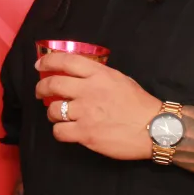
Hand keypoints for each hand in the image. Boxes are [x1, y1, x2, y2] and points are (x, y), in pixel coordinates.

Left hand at [35, 51, 161, 160]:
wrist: (154, 128)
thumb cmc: (139, 104)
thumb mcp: (119, 79)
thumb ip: (98, 76)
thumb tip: (79, 75)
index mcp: (99, 74)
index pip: (65, 61)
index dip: (47, 61)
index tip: (39, 64)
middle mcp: (88, 91)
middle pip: (53, 84)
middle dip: (41, 88)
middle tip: (40, 92)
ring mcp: (85, 113)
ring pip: (52, 110)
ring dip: (52, 113)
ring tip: (58, 115)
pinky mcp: (85, 133)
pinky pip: (59, 131)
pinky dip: (59, 131)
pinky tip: (66, 131)